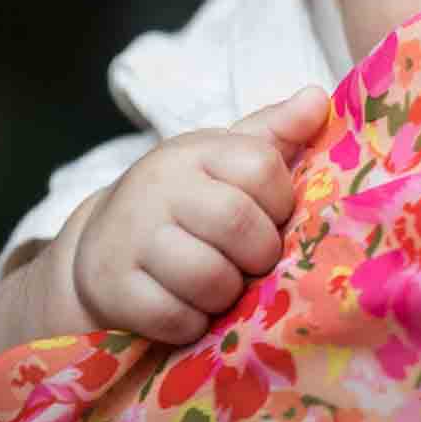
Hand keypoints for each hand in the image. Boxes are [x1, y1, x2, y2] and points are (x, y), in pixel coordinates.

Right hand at [65, 87, 326, 344]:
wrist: (102, 245)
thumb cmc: (185, 200)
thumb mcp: (225, 159)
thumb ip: (276, 132)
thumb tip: (318, 98)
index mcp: (196, 151)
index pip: (261, 166)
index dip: (280, 202)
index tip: (271, 216)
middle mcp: (158, 187)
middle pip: (237, 222)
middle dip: (260, 254)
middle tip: (252, 262)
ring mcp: (130, 238)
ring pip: (208, 277)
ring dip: (227, 294)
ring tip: (221, 286)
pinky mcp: (112, 289)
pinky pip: (176, 318)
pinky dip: (194, 324)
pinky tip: (189, 309)